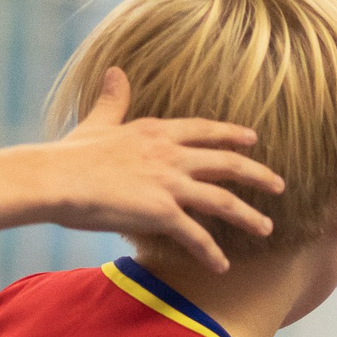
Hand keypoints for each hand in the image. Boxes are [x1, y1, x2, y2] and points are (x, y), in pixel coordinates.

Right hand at [45, 69, 285, 273]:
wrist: (56, 179)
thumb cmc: (70, 154)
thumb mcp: (98, 121)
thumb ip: (113, 100)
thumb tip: (116, 71)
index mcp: (156, 131)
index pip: (203, 130)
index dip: (230, 134)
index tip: (252, 138)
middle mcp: (171, 154)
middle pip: (226, 163)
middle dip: (257, 173)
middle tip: (279, 184)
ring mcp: (169, 183)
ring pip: (222, 200)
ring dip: (248, 215)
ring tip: (267, 228)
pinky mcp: (162, 212)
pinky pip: (195, 235)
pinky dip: (211, 251)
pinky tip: (221, 265)